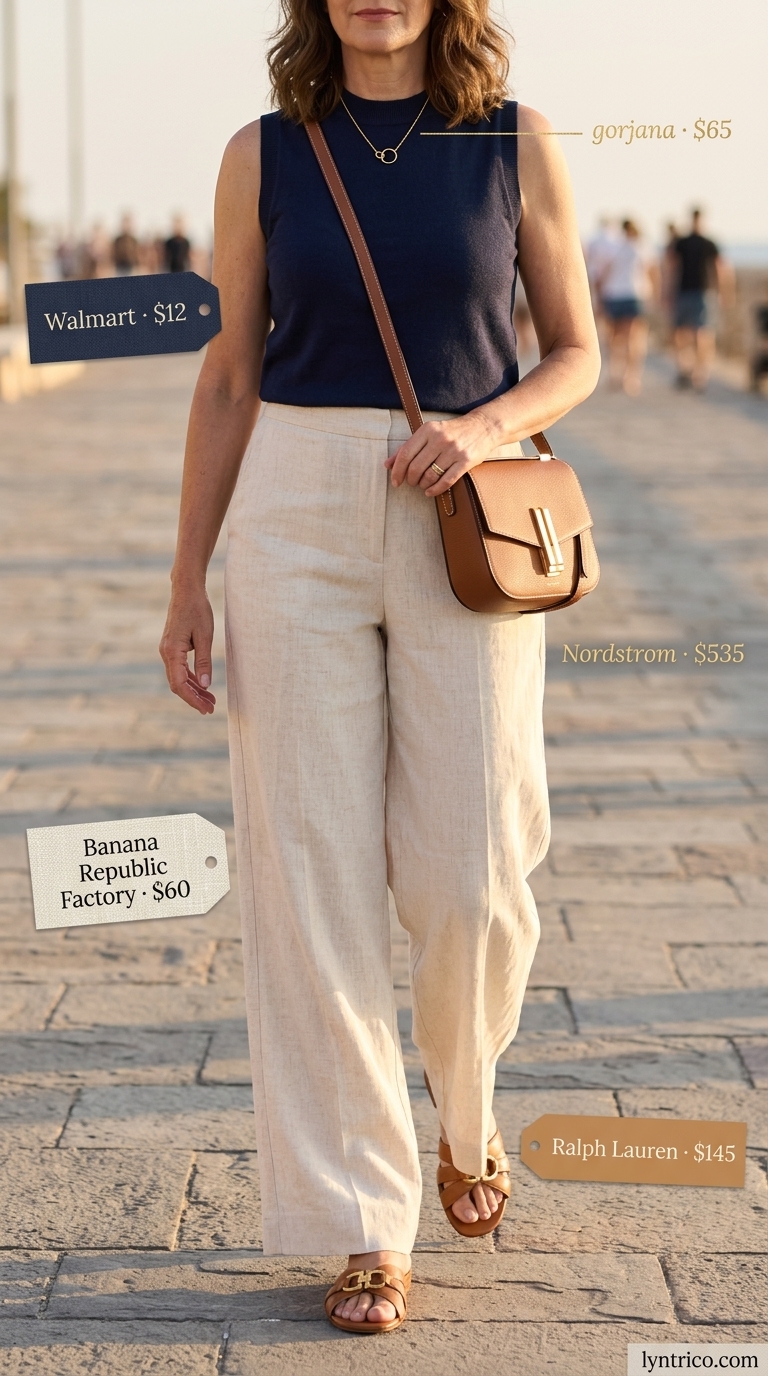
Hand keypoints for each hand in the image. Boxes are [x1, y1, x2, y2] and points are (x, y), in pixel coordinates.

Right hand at [159, 586, 215, 714]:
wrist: (186, 590)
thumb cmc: (197, 609)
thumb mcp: (205, 636)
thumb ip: (204, 662)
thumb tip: (206, 685)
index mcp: (172, 651)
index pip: (179, 684)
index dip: (192, 699)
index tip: (206, 709)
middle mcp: (166, 653)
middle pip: (177, 684)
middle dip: (194, 698)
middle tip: (212, 708)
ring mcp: (168, 650)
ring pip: (179, 677)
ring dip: (194, 690)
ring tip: (211, 700)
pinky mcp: (173, 647)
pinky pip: (180, 668)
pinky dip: (192, 678)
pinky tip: (204, 685)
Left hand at [384, 411, 502, 496]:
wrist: (483, 426)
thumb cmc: (451, 431)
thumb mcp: (429, 433)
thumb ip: (407, 447)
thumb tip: (387, 464)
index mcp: (428, 430)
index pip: (405, 454)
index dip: (397, 471)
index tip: (395, 481)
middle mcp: (440, 439)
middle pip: (416, 467)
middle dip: (411, 480)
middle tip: (412, 482)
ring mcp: (454, 450)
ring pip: (430, 476)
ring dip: (423, 484)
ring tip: (423, 484)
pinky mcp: (466, 461)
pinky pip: (446, 481)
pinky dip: (435, 490)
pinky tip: (430, 492)